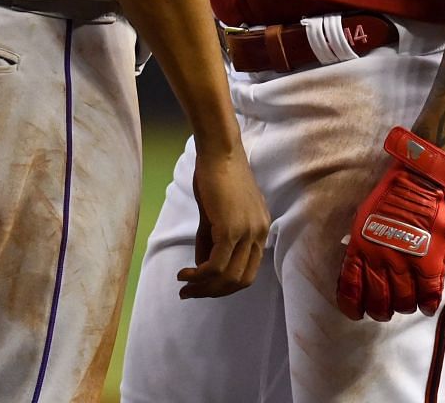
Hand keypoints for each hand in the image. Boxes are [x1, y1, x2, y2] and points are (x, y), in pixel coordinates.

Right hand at [178, 144, 269, 297]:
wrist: (219, 151)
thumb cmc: (216, 176)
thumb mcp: (217, 213)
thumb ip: (212, 240)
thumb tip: (202, 268)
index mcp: (261, 230)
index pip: (248, 272)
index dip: (225, 286)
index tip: (203, 287)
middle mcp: (260, 233)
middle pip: (240, 281)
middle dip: (213, 292)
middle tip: (189, 293)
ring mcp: (247, 232)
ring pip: (227, 277)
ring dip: (203, 287)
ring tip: (183, 286)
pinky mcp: (230, 229)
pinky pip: (215, 266)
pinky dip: (198, 276)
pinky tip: (184, 274)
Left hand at [336, 127, 444, 320]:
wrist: (421, 178)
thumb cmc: (392, 194)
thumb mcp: (364, 218)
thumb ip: (362, 246)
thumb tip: (360, 270)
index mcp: (361, 247)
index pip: (351, 289)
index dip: (352, 306)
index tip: (357, 312)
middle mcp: (381, 258)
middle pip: (379, 302)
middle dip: (380, 312)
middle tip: (385, 310)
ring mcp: (406, 262)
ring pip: (404, 302)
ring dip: (404, 307)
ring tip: (407, 304)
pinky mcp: (430, 262)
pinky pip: (428, 295)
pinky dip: (427, 305)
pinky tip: (426, 305)